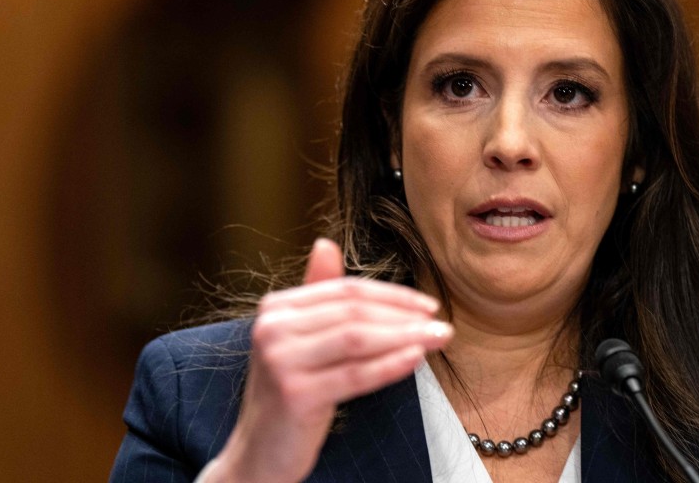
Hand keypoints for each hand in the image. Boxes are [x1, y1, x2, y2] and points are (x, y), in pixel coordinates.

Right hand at [209, 238, 451, 482]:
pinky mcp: (295, 394)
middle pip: (353, 312)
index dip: (390, 296)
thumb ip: (315, 295)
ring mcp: (281, 361)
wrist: (258, 454)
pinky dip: (390, 365)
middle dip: (403, 316)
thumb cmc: (288, 396)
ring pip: (357, 339)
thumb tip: (326, 243)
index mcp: (275, 308)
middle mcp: (272, 328)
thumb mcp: (299, 341)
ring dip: (405, 337)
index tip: (427, 304)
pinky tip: (416, 359)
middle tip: (439, 322)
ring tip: (437, 338)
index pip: (344, 291)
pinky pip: (355, 374)